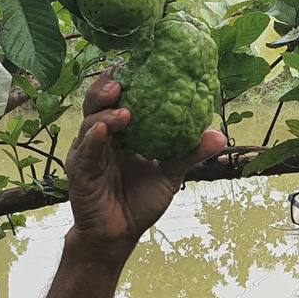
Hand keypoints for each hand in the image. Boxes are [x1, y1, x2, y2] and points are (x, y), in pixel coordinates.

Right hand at [64, 77, 226, 250]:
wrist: (120, 234)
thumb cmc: (140, 200)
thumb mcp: (170, 172)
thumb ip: (189, 152)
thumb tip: (218, 135)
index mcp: (121, 131)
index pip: (119, 97)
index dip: (125, 79)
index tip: (139, 62)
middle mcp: (100, 136)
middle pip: (98, 102)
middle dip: (107, 87)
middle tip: (123, 80)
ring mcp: (88, 153)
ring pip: (89, 123)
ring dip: (105, 114)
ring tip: (124, 111)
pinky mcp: (80, 172)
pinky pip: (86, 153)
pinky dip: (94, 139)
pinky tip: (102, 129)